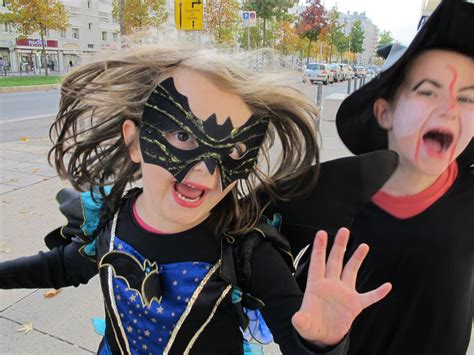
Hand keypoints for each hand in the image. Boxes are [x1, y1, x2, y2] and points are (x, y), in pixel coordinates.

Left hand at [292, 228, 390, 345]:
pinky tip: (387, 286)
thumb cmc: (310, 326)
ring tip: (364, 245)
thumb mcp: (303, 324)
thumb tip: (297, 319)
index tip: (321, 233)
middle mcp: (331, 285)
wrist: (323, 337)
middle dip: (339, 246)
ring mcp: (344, 294)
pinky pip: (369, 297)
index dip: (319, 248)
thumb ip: (301, 320)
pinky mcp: (355, 305)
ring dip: (357, 259)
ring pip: (351, 271)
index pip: (317, 263)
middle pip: (335, 261)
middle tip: (344, 230)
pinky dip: (378, 293)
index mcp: (316, 286)